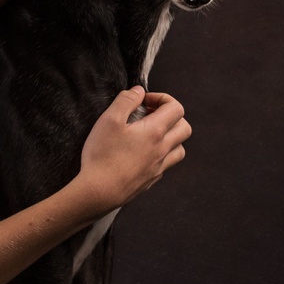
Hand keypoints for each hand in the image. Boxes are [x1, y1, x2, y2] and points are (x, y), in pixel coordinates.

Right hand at [73, 86, 190, 215]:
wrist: (99, 192)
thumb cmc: (102, 155)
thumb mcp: (109, 120)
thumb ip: (126, 100)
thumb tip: (138, 91)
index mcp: (155, 132)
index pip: (176, 108)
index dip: (162, 98)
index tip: (143, 101)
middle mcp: (162, 150)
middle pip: (184, 127)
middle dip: (171, 116)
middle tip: (149, 115)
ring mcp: (159, 167)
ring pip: (180, 148)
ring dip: (170, 136)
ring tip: (149, 133)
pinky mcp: (151, 180)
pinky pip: (166, 164)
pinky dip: (161, 154)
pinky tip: (142, 153)